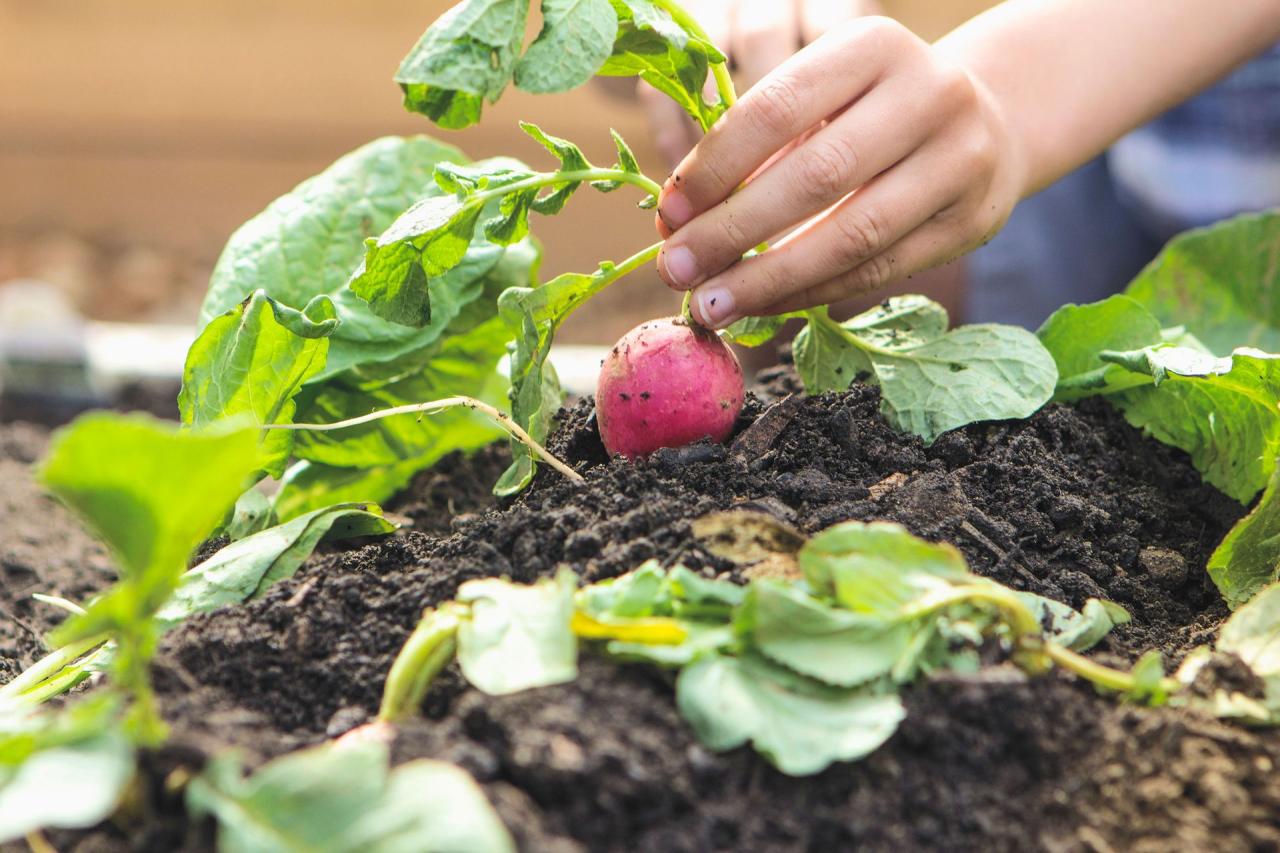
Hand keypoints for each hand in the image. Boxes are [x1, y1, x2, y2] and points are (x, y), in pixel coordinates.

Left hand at [654, 17, 1026, 328]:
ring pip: (852, 235)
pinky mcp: (971, 223)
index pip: (776, 109)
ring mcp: (960, 160)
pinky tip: (762, 306)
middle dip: (732, 231)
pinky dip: (811, 293)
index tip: (667, 212)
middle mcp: (928, 94)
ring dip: (768, 279)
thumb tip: (676, 222)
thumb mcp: (822, 101)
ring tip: (710, 304)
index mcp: (873, 46)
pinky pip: (877, 272)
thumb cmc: (871, 113)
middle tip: (674, 269)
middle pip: (814, 176)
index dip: (714, 167)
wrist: (990, 122)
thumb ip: (756, 148)